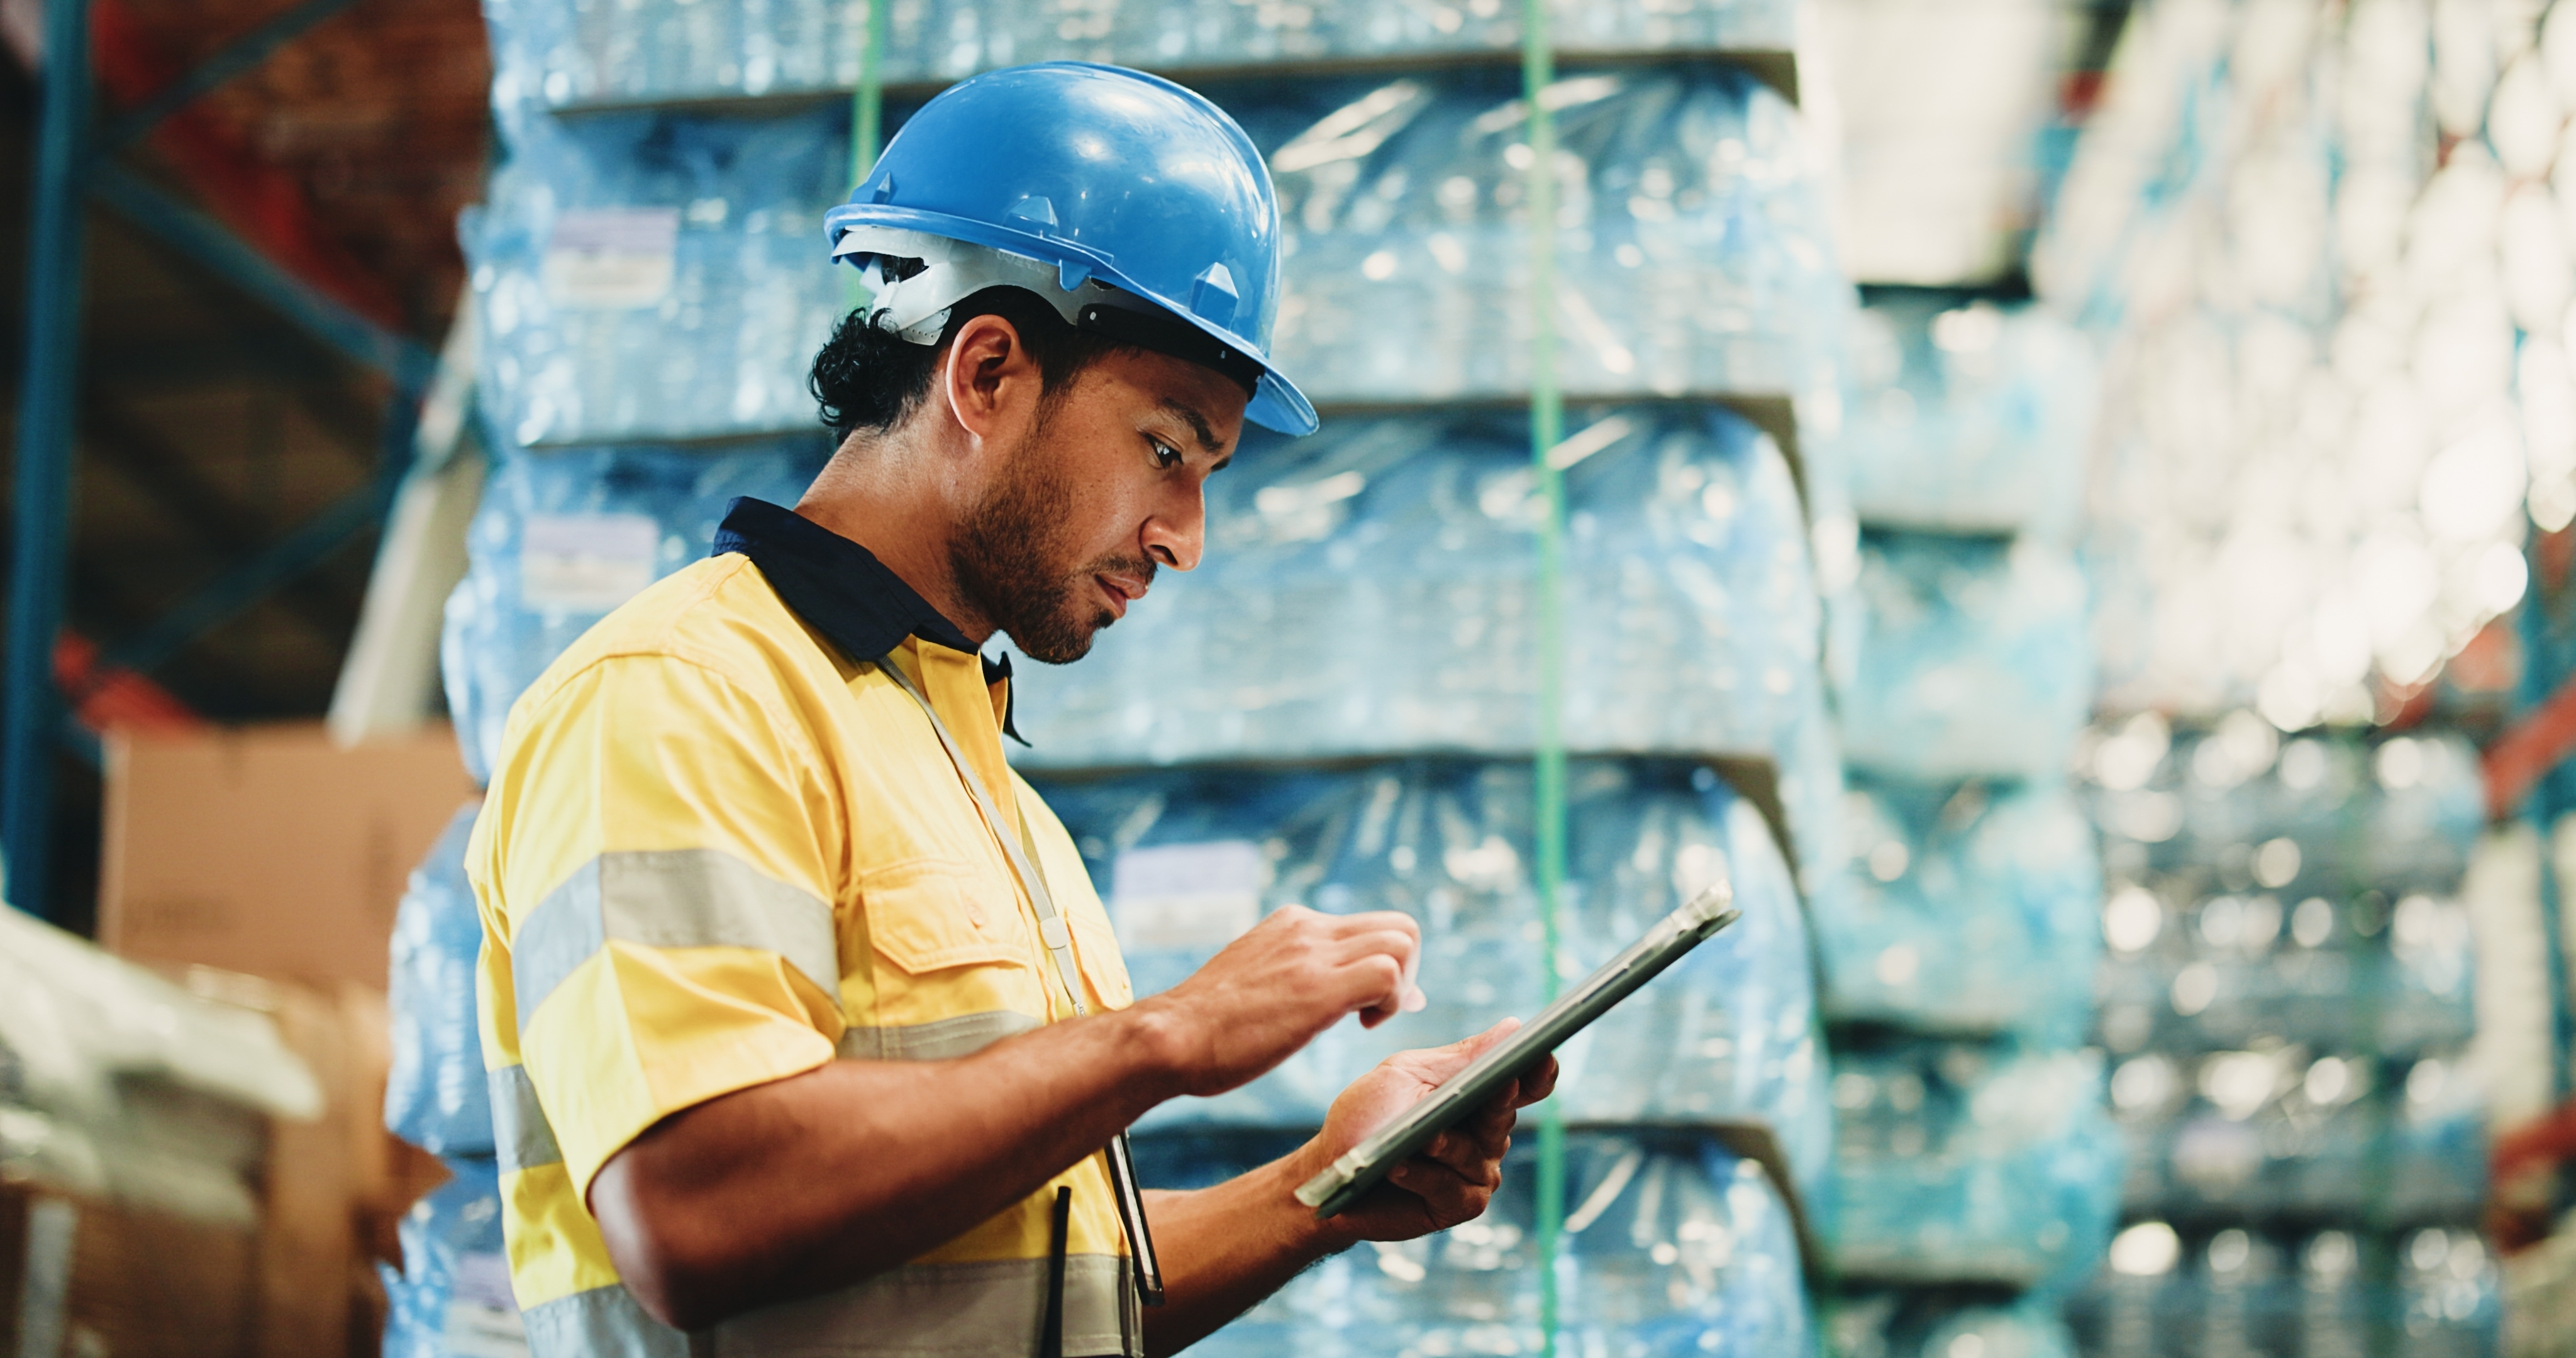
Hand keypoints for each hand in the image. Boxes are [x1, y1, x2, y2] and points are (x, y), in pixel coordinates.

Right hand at [1136, 905, 1424, 1098]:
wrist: (1170, 1037)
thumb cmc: (1209, 1027)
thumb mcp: (1258, 982)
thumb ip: (1301, 978)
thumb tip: (1348, 995)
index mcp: (1293, 924)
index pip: (1370, 925)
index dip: (1387, 964)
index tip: (1372, 1003)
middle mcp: (1308, 928)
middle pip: (1400, 925)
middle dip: (1407, 971)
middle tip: (1377, 1010)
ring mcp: (1313, 954)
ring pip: (1403, 941)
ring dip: (1401, 986)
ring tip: (1367, 1019)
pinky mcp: (1318, 988)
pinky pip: (1388, 974)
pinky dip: (1390, 1002)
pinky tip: (1360, 1026)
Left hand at [1293, 1018, 1559, 1244]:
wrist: (1330, 1171)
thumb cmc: (1367, 1116)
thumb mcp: (1407, 1075)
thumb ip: (1459, 1059)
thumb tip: (1514, 1027)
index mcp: (1477, 1096)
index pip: (1523, 1082)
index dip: (1538, 1070)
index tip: (1543, 1053)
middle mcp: (1485, 1135)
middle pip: (1506, 1114)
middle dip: (1499, 1100)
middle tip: (1500, 1084)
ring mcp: (1474, 1172)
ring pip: (1476, 1154)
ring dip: (1446, 1144)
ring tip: (1422, 1137)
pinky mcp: (1457, 1205)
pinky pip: (1452, 1187)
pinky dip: (1423, 1174)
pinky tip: (1398, 1166)